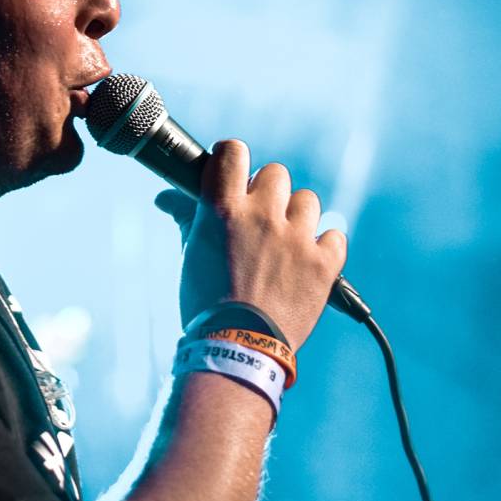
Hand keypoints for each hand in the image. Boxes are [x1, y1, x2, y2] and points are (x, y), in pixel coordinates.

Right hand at [155, 140, 346, 353]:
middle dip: (267, 193)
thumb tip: (166, 198)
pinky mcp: (323, 264)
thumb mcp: (191, 255)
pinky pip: (335, 235)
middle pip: (275, 174)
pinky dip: (324, 246)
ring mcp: (296, 239)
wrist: (236, 349)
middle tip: (259, 221)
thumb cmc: (205, 303)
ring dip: (297, 218)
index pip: (233, 151)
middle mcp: (262, 216)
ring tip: (284, 245)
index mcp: (224, 209)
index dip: (233, 158)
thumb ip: (186, 218)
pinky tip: (308, 262)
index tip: (233, 174)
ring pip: (307, 201)